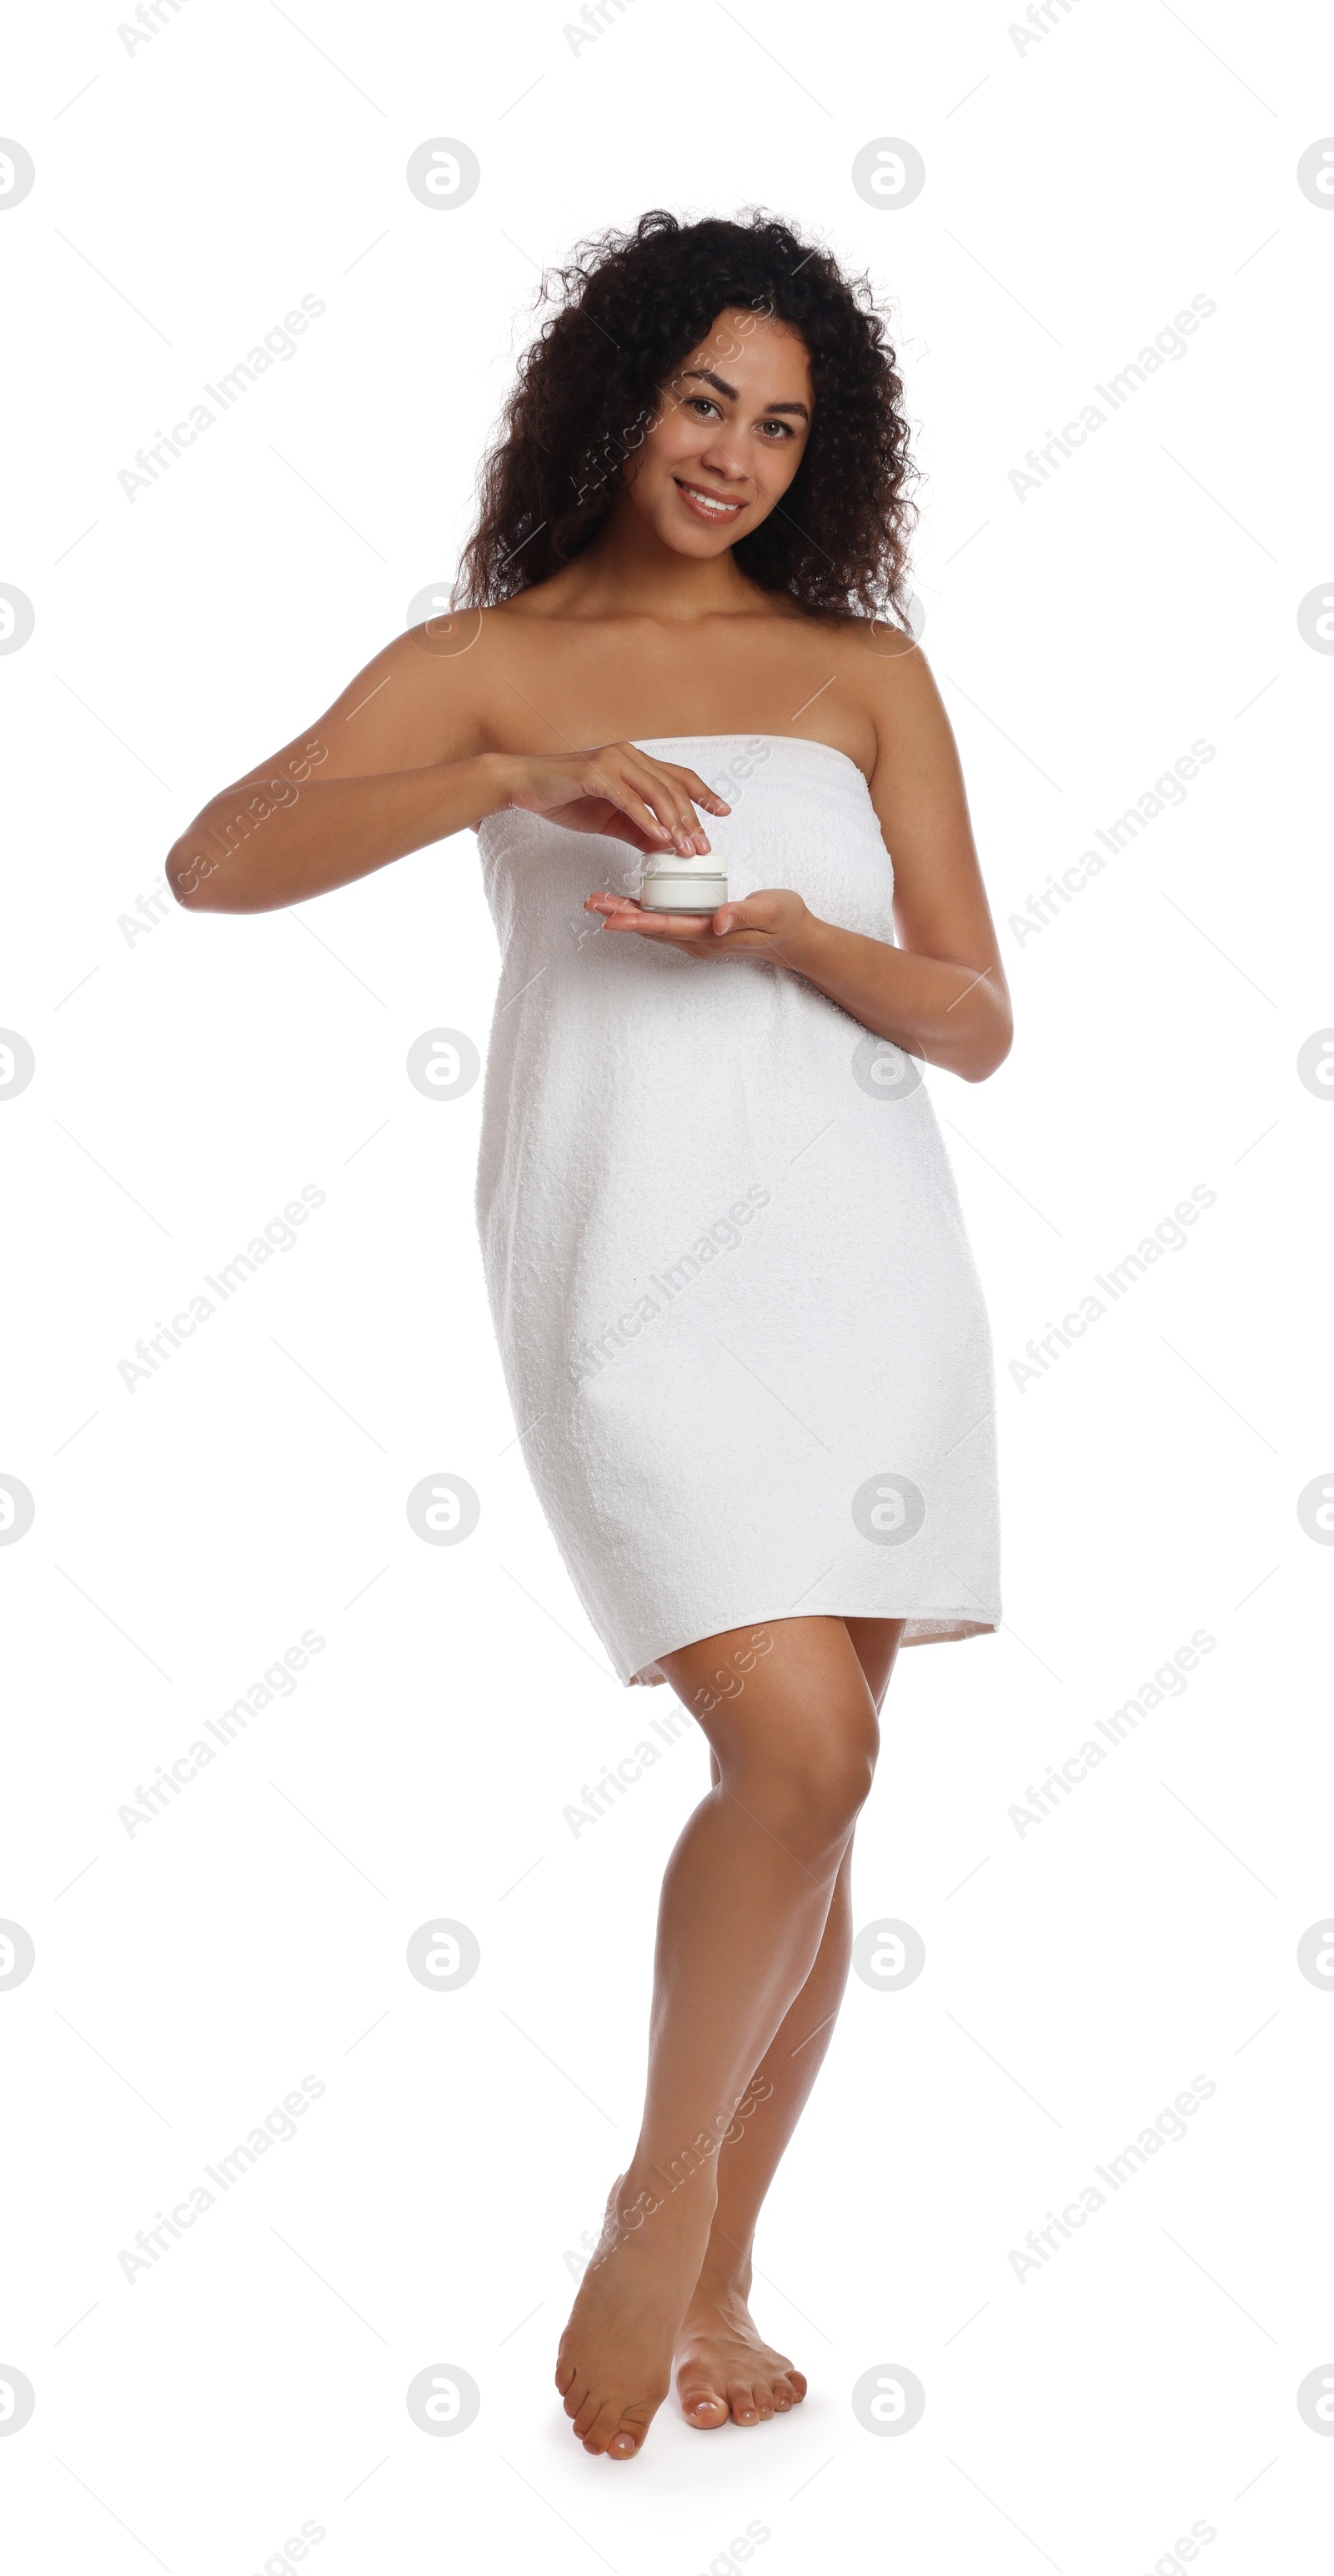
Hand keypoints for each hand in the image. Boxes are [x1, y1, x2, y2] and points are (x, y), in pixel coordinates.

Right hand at [502, 744, 729, 854]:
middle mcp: (628, 755)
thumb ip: (638, 830)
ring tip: (685, 849)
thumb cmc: (564, 798)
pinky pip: (628, 800)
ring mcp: (612, 761)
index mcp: (634, 762)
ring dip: (674, 823)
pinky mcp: (594, 774)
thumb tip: (665, 847)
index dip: (703, 794)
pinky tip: (659, 838)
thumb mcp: (610, 820)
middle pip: (672, 787)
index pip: (678, 776)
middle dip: (692, 820)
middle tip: (702, 848)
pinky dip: (646, 820)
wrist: (523, 785)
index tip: (723, 812)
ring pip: (655, 792)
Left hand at [584, 886, 813, 963]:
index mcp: (711, 936)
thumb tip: (715, 921)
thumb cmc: (786, 920)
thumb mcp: (770, 911)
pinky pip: (667, 923)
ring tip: (601, 901)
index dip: (635, 920)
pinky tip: (631, 903)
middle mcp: (699, 941)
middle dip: (620, 916)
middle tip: (592, 902)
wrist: (798, 939)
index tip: (609, 915)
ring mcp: (699, 938)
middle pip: (652, 929)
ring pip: (656, 927)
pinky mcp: (701, 930)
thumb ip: (742, 914)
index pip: (666, 927)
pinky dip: (645, 913)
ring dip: (627, 914)